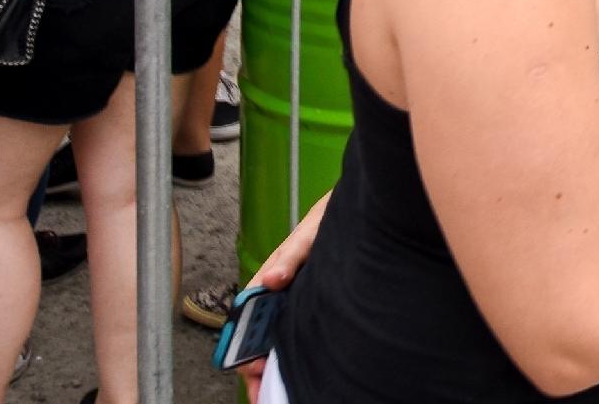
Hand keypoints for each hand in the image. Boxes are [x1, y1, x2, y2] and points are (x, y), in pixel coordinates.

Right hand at [237, 192, 328, 400]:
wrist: (355, 213)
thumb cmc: (325, 221)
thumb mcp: (308, 237)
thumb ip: (289, 258)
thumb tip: (269, 281)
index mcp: (268, 280)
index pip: (245, 320)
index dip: (244, 347)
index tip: (251, 368)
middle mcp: (278, 294)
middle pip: (259, 336)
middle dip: (257, 366)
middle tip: (266, 393)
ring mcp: (296, 301)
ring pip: (279, 338)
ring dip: (276, 363)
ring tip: (281, 390)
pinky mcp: (313, 304)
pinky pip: (299, 333)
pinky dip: (296, 353)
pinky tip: (306, 368)